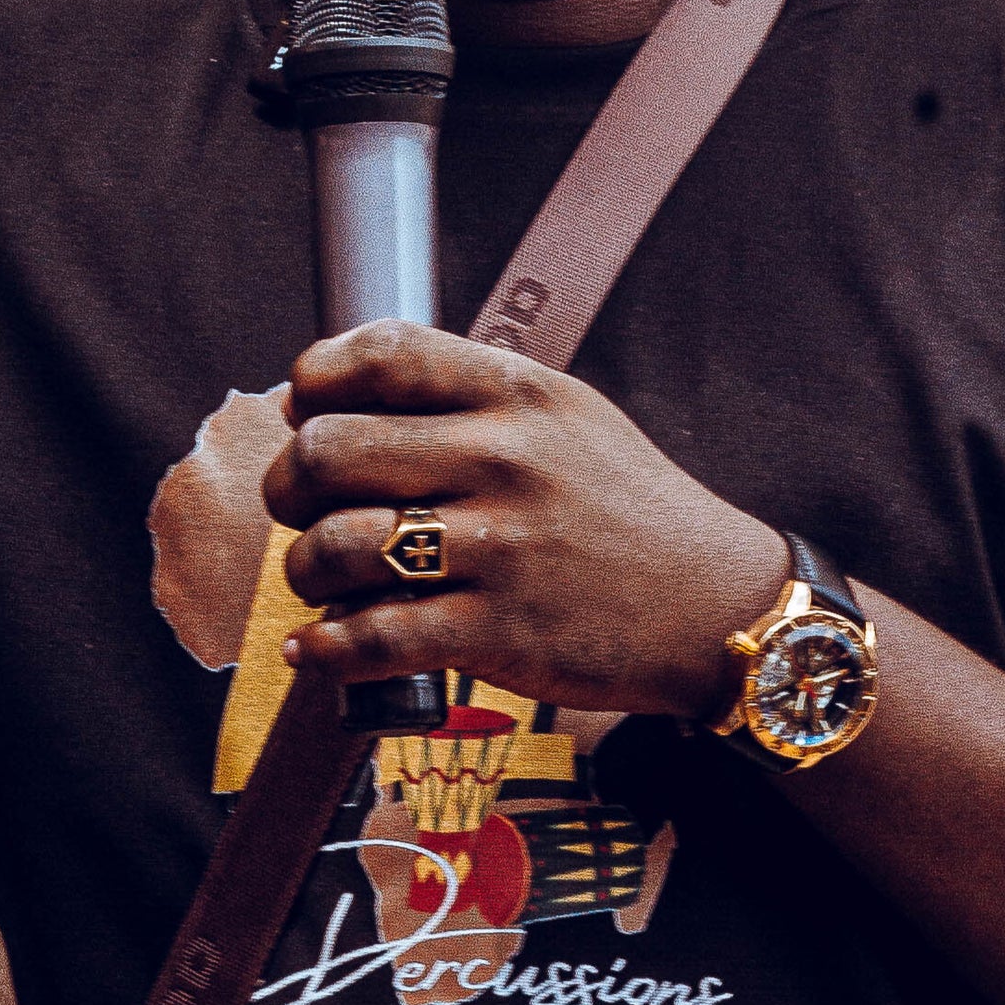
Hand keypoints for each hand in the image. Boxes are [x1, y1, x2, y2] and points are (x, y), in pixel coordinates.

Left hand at [263, 323, 788, 720]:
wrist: (715, 607)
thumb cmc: (624, 511)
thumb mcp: (565, 418)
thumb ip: (464, 398)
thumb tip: (326, 399)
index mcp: (518, 395)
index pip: (381, 355)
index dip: (316, 380)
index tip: (306, 410)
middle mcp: (504, 461)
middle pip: (329, 451)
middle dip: (290, 486)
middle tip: (303, 509)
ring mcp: (500, 550)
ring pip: (335, 547)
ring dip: (307, 572)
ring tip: (325, 582)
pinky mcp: (497, 634)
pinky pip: (372, 638)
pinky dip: (325, 649)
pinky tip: (318, 648)